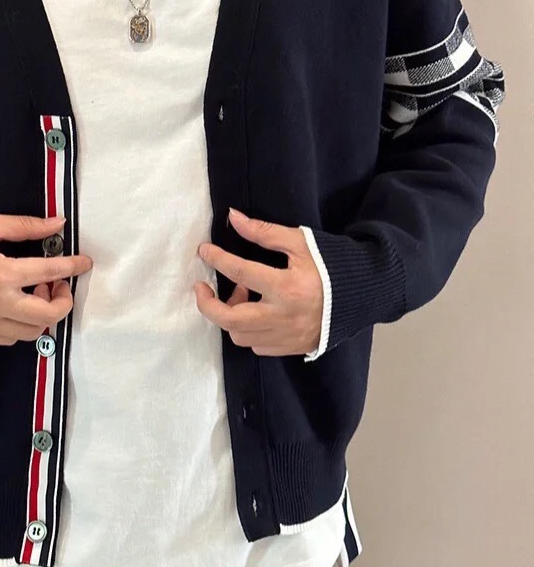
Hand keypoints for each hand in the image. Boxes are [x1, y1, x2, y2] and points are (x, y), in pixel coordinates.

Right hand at [0, 214, 92, 345]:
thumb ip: (26, 226)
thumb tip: (57, 225)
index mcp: (4, 274)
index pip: (52, 273)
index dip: (73, 267)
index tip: (84, 264)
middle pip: (48, 315)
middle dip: (63, 300)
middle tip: (58, 285)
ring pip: (32, 332)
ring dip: (42, 314)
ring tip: (34, 293)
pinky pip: (11, 338)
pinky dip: (22, 325)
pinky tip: (17, 306)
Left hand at [193, 207, 322, 356]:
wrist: (364, 294)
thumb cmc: (332, 265)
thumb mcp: (301, 242)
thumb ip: (264, 233)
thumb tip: (234, 218)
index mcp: (287, 287)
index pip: (240, 272)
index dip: (217, 259)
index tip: (204, 251)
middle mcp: (284, 316)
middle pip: (230, 319)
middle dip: (207, 304)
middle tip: (202, 287)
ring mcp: (288, 336)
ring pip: (240, 335)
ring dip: (230, 316)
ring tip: (241, 296)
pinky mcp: (292, 347)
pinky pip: (257, 345)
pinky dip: (248, 329)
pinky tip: (255, 312)